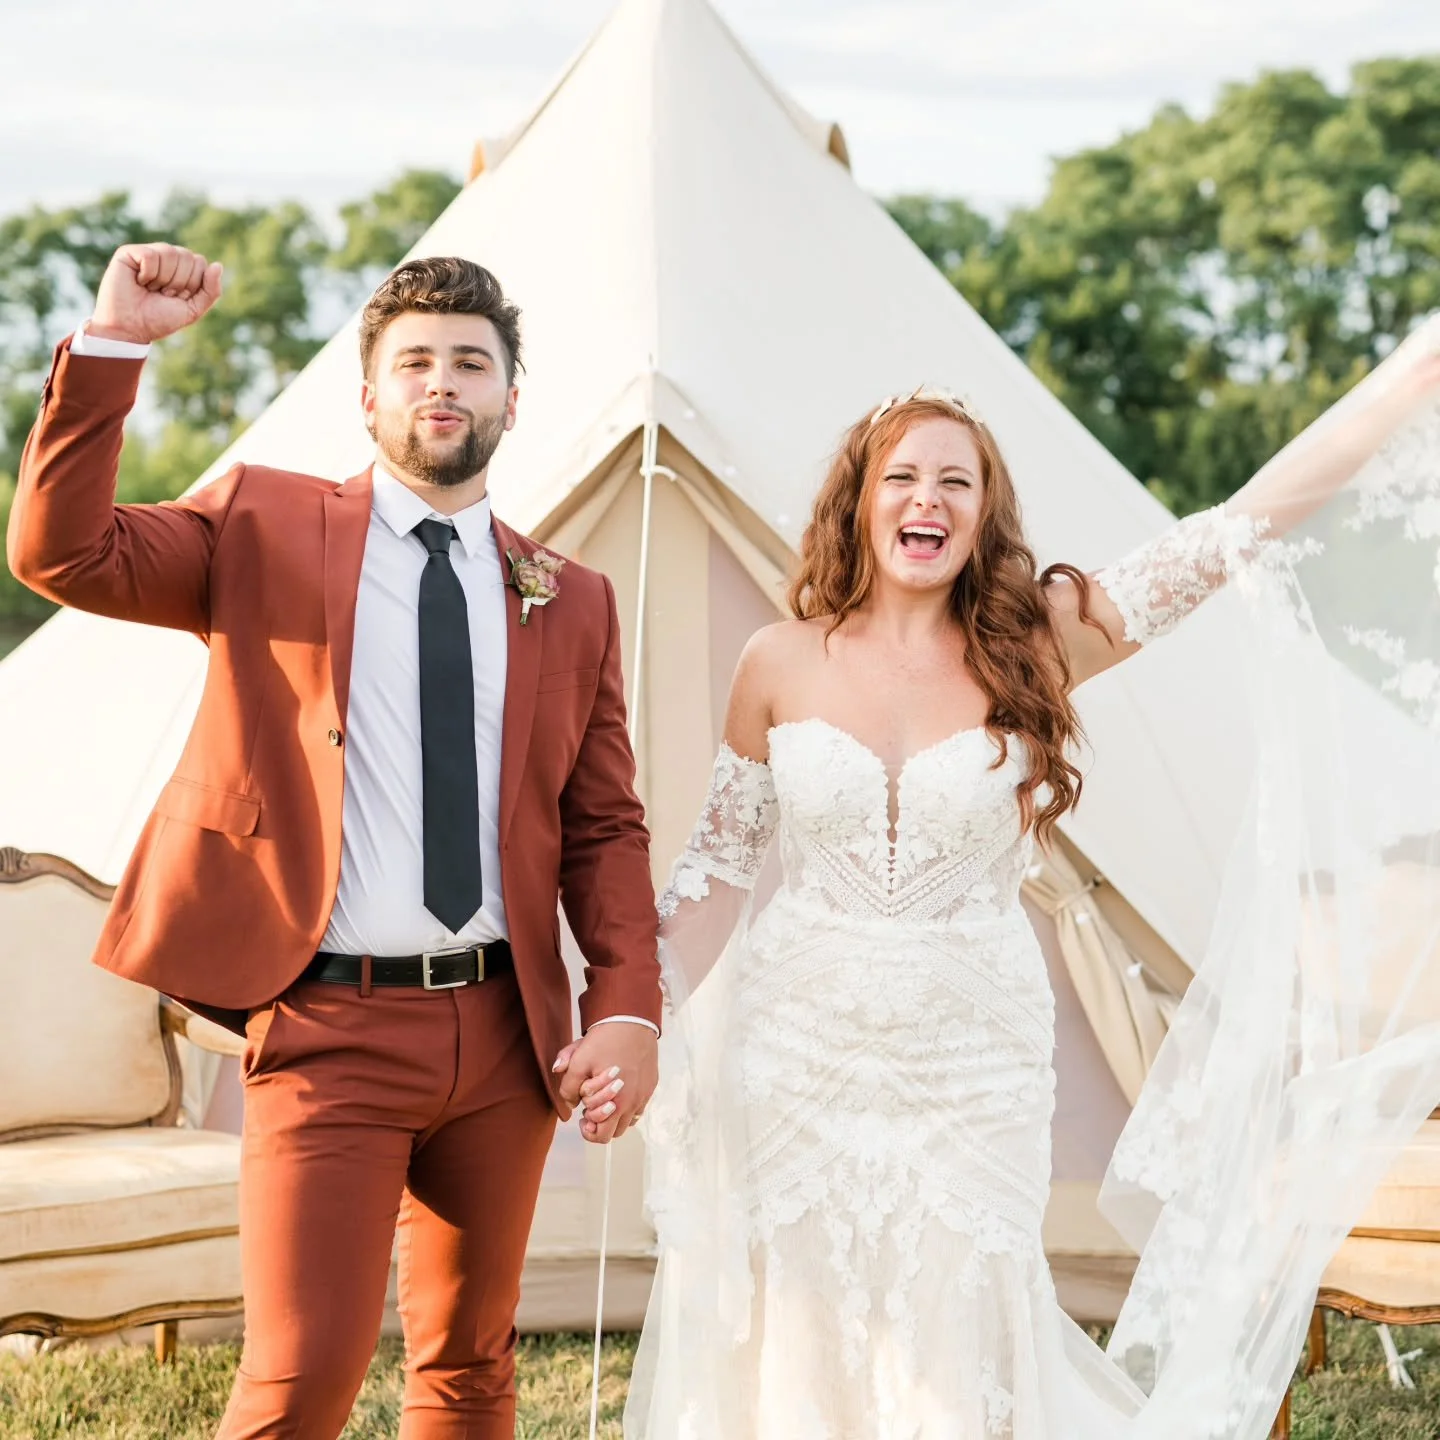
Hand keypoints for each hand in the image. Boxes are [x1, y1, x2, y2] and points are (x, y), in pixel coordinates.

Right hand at [90, 243, 222, 345]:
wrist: (131, 328)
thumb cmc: (160, 320)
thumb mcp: (193, 309)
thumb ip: (211, 291)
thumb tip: (218, 265)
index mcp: (183, 269)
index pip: (200, 263)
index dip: (192, 284)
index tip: (178, 298)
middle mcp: (166, 258)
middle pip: (187, 256)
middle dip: (179, 282)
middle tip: (163, 294)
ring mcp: (148, 253)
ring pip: (170, 253)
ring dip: (163, 279)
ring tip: (150, 289)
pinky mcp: (129, 253)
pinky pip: (150, 255)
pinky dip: (147, 274)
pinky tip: (138, 281)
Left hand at [552, 1023, 657, 1143]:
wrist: (632, 1019)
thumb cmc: (605, 1040)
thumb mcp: (578, 1061)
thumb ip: (568, 1087)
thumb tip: (569, 1104)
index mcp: (616, 1102)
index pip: (602, 1135)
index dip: (588, 1128)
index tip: (582, 1116)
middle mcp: (633, 1102)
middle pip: (615, 1132)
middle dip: (600, 1124)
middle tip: (590, 1109)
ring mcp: (644, 1094)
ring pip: (628, 1121)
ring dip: (614, 1116)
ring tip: (604, 1099)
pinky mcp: (650, 1084)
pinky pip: (639, 1106)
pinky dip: (627, 1105)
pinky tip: (617, 1090)